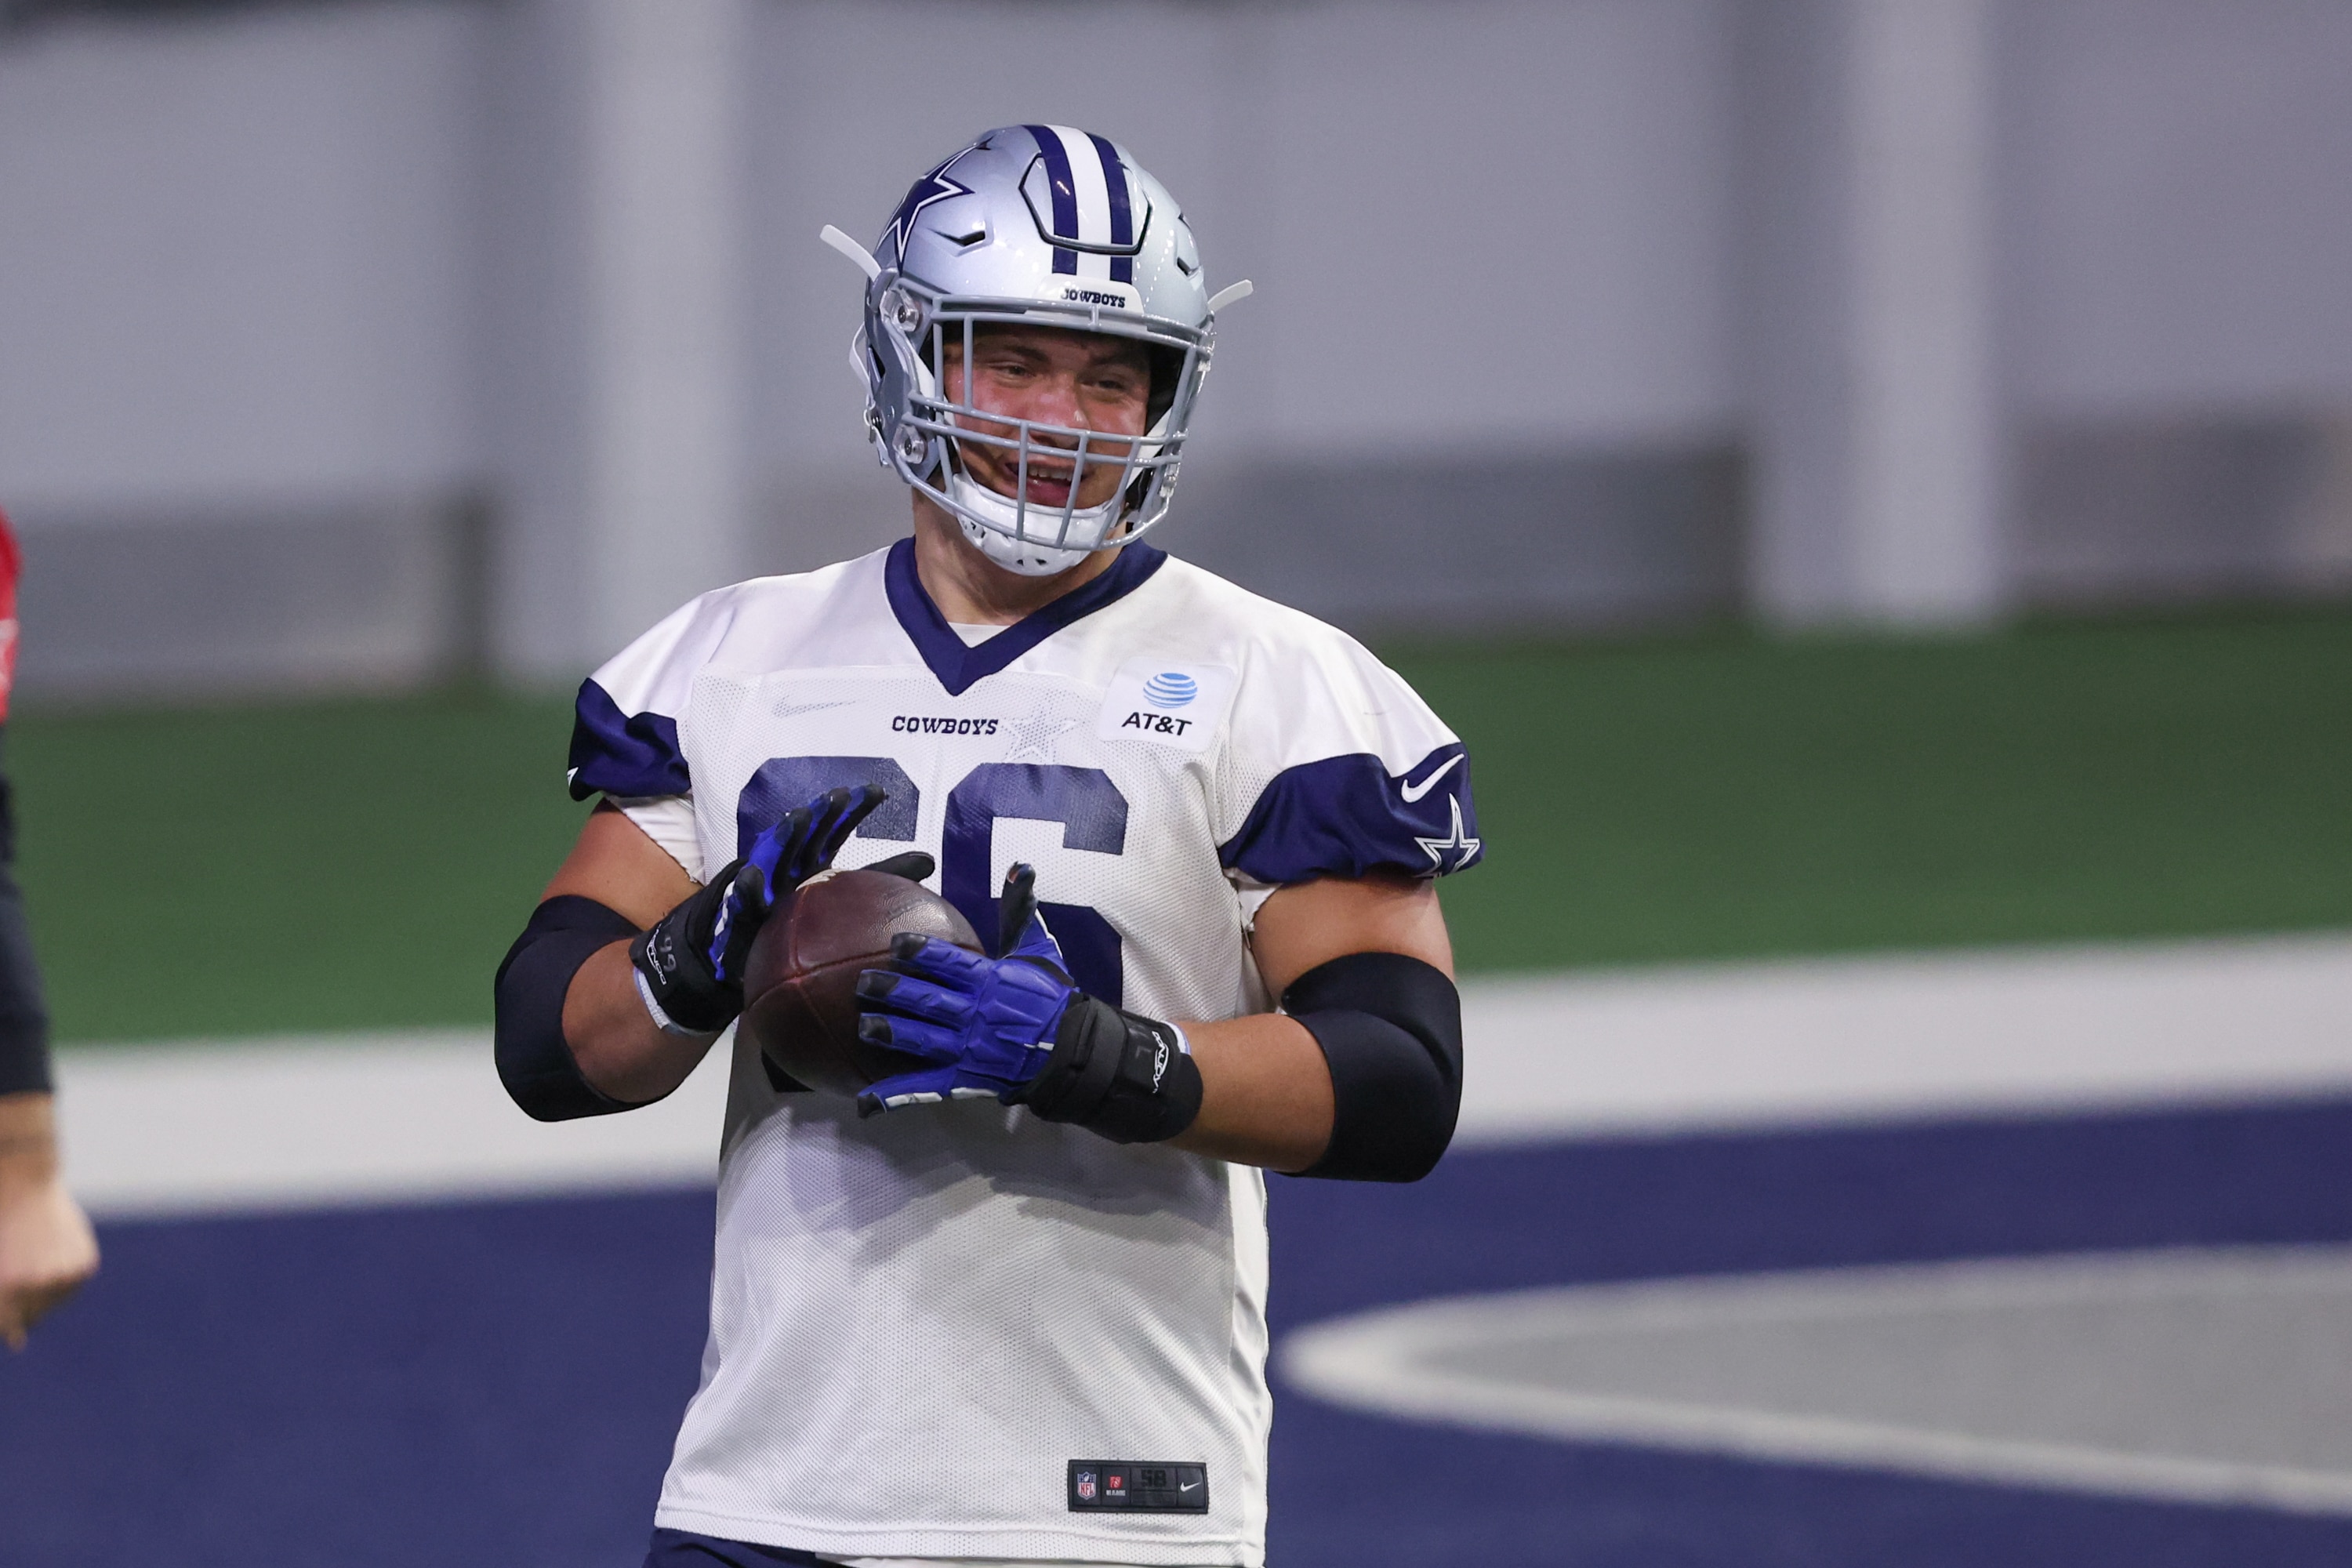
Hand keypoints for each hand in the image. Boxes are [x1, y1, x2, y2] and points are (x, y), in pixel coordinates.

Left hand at [0, 1095, 98, 1349]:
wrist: (20, 1183)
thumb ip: (4, 1304)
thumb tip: (19, 1341)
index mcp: (7, 1288)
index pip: (8, 1327)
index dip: (8, 1315)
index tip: (9, 1301)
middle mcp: (38, 1285)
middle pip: (30, 1319)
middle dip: (21, 1306)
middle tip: (17, 1270)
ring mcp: (65, 1275)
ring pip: (52, 1304)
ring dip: (42, 1292)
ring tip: (31, 1258)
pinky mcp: (84, 1265)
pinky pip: (70, 1286)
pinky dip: (61, 1277)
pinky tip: (48, 1253)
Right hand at [632, 784, 884, 1033]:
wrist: (746, 950)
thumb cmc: (797, 917)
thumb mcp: (842, 895)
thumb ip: (881, 878)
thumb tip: (931, 861)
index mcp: (812, 860)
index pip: (835, 828)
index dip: (853, 809)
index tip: (878, 792)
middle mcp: (788, 866)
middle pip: (805, 834)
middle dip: (820, 813)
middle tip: (839, 797)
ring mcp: (764, 885)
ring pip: (774, 857)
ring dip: (785, 837)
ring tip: (799, 818)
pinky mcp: (742, 911)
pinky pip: (743, 899)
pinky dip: (748, 887)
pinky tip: (755, 878)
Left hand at [853, 864, 1075, 1113]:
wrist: (1071, 1050)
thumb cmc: (1052, 997)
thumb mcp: (1039, 950)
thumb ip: (1021, 910)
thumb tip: (1022, 867)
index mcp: (992, 981)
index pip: (951, 963)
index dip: (922, 953)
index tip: (896, 943)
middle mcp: (977, 1014)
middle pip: (930, 1000)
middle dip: (894, 991)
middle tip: (864, 982)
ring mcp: (970, 1050)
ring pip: (924, 1040)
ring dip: (893, 1033)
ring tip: (864, 1026)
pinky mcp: (965, 1079)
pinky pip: (926, 1088)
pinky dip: (896, 1095)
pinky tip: (866, 1101)